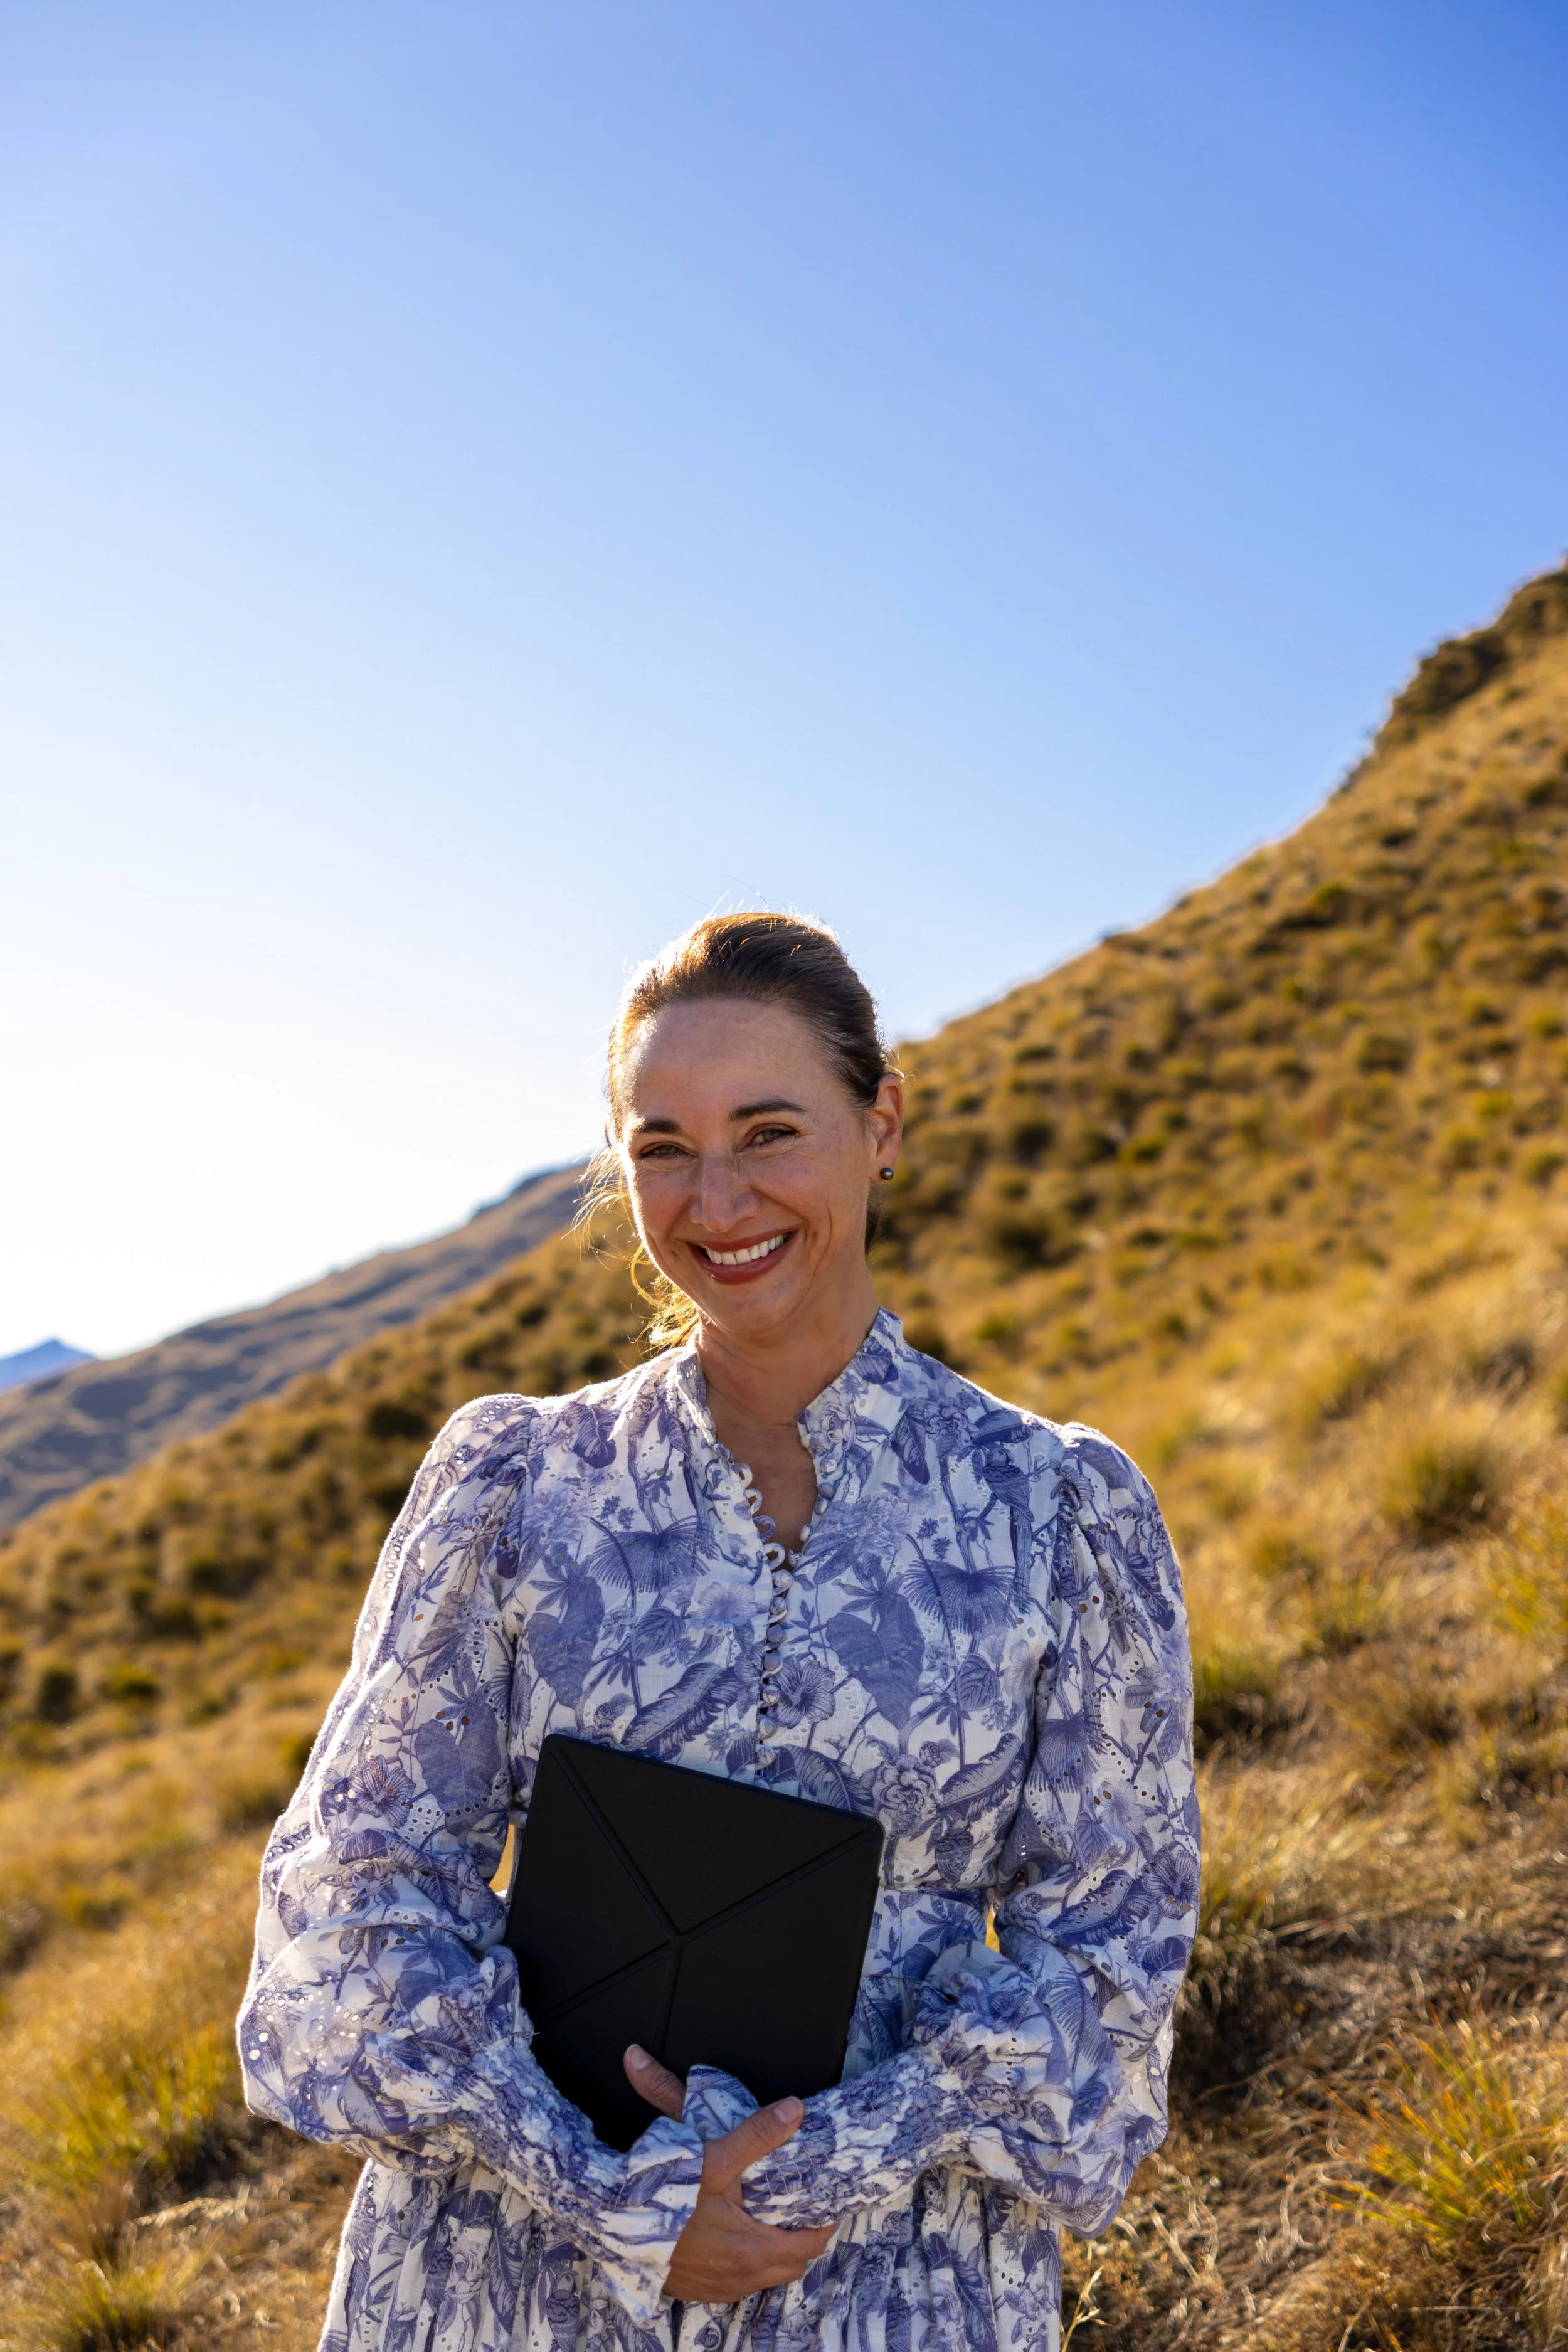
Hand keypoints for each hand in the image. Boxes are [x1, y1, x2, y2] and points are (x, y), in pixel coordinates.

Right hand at [623, 2045, 833, 2302]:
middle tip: (800, 2207)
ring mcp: (716, 2287)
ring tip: (769, 2219)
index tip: (824, 2200)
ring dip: (773, 2252)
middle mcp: (739, 2277)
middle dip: (802, 2239)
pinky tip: (733, 2237)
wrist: (613, 2221)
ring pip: (764, 2276)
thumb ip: (759, 2133)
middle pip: (792, 2265)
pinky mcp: (695, 2288)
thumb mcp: (717, 2156)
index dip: (823, 2222)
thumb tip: (795, 2109)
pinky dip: (745, 2263)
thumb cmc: (668, 2192)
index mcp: (754, 2249)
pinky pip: (736, 2282)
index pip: (810, 2244)